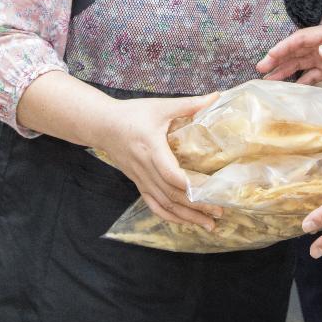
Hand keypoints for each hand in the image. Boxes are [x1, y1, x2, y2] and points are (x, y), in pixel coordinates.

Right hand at [96, 94, 222, 229]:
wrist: (102, 125)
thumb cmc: (132, 114)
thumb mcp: (161, 106)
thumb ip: (189, 104)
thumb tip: (216, 96)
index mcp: (151, 148)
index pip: (170, 173)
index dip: (190, 185)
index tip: (211, 190)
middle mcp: (145, 168)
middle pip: (171, 194)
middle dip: (196, 206)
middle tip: (219, 213)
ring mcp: (141, 179)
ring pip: (164, 204)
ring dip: (186, 217)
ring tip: (208, 225)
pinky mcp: (138, 183)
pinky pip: (154, 205)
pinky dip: (170, 216)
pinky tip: (185, 222)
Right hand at [257, 21, 321, 84]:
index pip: (301, 39)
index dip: (284, 47)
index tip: (269, 55)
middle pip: (297, 52)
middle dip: (278, 60)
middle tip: (261, 70)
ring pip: (302, 64)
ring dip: (286, 71)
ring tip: (270, 80)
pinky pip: (314, 75)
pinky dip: (303, 81)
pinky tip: (293, 89)